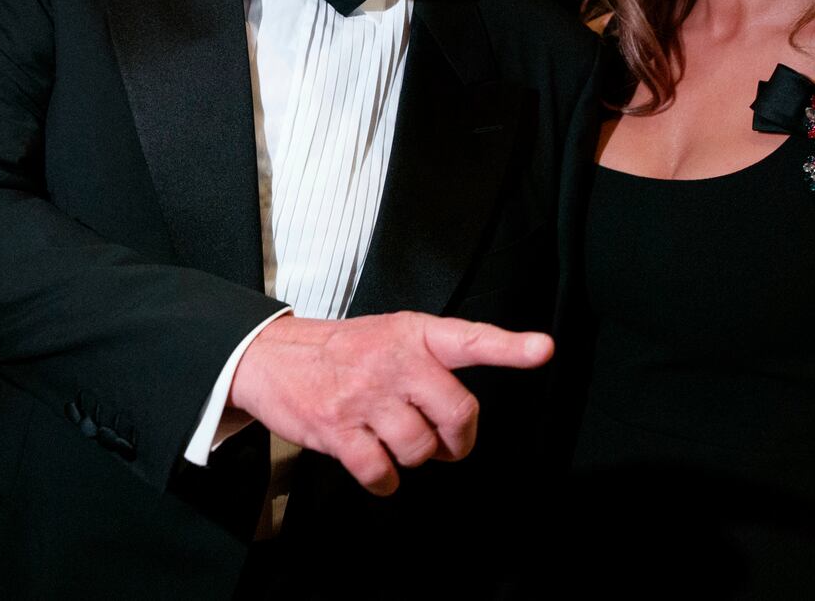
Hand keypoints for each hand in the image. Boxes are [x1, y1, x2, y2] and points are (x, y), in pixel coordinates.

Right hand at [228, 312, 553, 495]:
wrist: (271, 355)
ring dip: (416, 458)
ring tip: (398, 442)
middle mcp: (394, 361)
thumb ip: (433, 360)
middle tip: (449, 444)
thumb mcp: (392, 334)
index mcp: (414, 334)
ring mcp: (365, 395)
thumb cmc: (343, 350)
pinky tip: (376, 465)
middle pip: (458, 413)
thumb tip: (464, 414)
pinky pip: (380, 473)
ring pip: (420, 449)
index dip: (510, 347)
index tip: (543, 350)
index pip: (470, 339)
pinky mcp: (337, 428)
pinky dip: (384, 481)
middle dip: (458, 441)